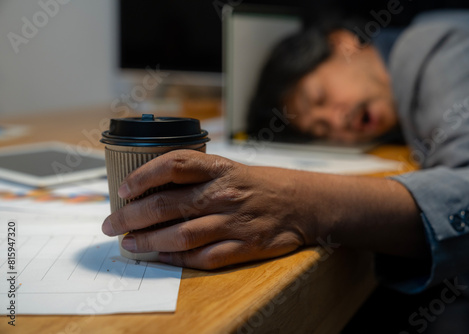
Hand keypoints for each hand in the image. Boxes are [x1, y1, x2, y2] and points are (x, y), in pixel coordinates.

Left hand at [101, 149, 310, 268]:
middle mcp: (224, 193)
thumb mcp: (232, 168)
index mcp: (220, 168)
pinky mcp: (245, 246)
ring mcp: (234, 222)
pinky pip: (204, 257)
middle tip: (112, 224)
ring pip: (181, 234)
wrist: (303, 202)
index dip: (143, 175)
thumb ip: (198, 176)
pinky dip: (176, 258)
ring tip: (129, 244)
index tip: (123, 188)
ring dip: (148, 241)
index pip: (174, 164)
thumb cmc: (261, 184)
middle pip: (167, 204)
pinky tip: (160, 256)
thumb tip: (152, 187)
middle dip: (131, 215)